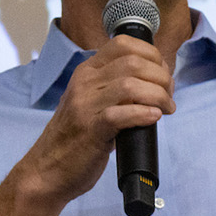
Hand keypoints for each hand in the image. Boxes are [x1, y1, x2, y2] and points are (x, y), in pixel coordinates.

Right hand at [14, 34, 172, 206]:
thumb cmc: (76, 139)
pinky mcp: (90, 130)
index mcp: (87, 72)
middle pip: (133, 63)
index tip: (163, 74)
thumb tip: (156, 83)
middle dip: (161, 78)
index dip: (152, 55)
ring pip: (131, 85)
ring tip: (166, 109)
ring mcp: (85, 106)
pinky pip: (121, 114)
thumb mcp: (92, 103)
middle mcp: (84, 83)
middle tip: (168, 96)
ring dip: (158, 96)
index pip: (123, 44)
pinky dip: (143, 114)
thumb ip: (115, 89)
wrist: (46, 171)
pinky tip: (153, 118)